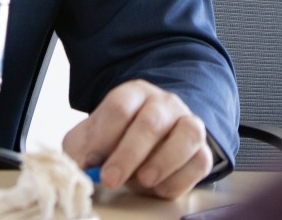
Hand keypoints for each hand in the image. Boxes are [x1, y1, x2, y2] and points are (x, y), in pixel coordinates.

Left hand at [61, 80, 211, 199]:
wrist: (142, 148)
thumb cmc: (113, 141)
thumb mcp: (88, 141)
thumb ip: (80, 151)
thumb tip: (80, 167)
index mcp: (133, 94)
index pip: (121, 106)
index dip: (105, 136)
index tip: (93, 161)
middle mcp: (164, 104)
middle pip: (151, 122)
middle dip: (129, 154)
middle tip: (111, 179)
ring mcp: (187, 123)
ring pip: (187, 135)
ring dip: (163, 162)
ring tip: (142, 180)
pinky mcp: (202, 150)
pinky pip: (200, 162)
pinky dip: (180, 179)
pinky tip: (158, 187)